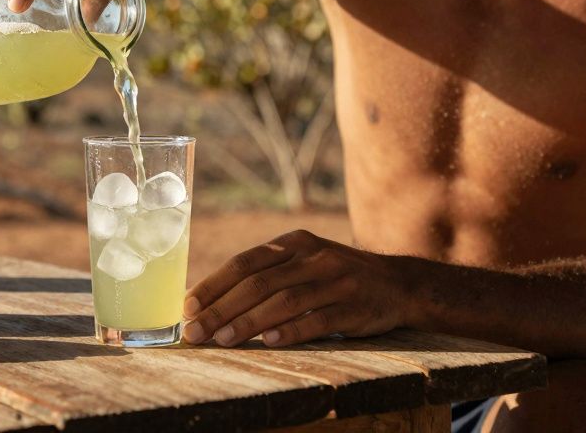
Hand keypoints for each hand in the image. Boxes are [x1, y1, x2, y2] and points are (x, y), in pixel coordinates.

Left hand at [182, 230, 406, 346]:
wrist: (398, 283)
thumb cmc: (334, 276)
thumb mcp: (303, 262)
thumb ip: (266, 274)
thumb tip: (211, 300)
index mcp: (294, 243)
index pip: (244, 263)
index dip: (213, 285)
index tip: (187, 307)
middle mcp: (313, 257)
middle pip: (258, 284)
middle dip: (221, 309)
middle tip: (195, 332)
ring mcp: (335, 281)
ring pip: (284, 301)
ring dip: (249, 322)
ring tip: (223, 339)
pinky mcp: (354, 307)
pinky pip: (319, 319)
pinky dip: (292, 330)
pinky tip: (271, 342)